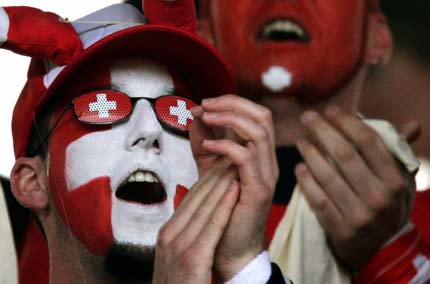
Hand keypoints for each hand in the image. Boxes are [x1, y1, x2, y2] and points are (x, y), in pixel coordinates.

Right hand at [153, 159, 239, 283]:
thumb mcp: (176, 255)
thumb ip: (185, 234)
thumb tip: (199, 216)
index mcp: (168, 232)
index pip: (191, 198)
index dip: (209, 177)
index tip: (223, 161)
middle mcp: (170, 234)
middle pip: (197, 195)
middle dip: (216, 172)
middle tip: (232, 149)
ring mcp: (178, 244)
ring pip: (204, 203)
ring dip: (222, 180)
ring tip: (237, 160)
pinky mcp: (191, 256)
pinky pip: (211, 224)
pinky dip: (224, 203)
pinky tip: (234, 187)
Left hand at [191, 94, 278, 280]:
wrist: (229, 247)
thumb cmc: (221, 208)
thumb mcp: (209, 167)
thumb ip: (205, 141)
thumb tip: (196, 115)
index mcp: (260, 153)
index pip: (255, 114)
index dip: (230, 102)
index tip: (202, 104)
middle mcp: (268, 160)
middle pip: (262, 115)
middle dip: (232, 103)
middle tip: (205, 105)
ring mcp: (266, 174)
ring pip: (259, 131)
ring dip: (229, 118)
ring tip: (205, 117)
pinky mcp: (258, 190)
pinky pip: (247, 158)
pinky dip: (225, 145)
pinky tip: (207, 145)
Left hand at [295, 106, 416, 267]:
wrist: (383, 248)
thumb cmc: (388, 204)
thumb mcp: (401, 180)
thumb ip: (399, 152)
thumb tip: (411, 124)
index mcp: (395, 179)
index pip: (369, 142)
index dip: (347, 122)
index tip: (330, 110)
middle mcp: (379, 196)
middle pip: (344, 154)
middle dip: (322, 131)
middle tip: (306, 117)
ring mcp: (359, 215)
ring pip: (327, 176)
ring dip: (309, 153)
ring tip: (300, 140)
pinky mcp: (340, 229)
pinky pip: (317, 200)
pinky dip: (306, 181)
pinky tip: (299, 167)